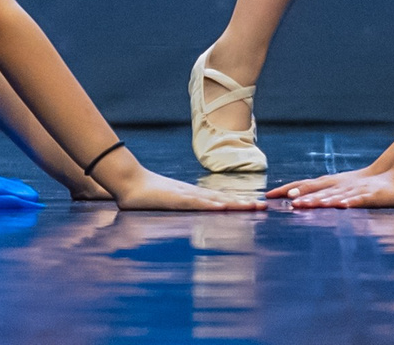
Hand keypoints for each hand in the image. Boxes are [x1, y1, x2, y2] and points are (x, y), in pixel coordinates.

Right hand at [105, 165, 267, 211]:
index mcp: (192, 196)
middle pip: (223, 198)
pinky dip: (212, 205)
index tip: (255, 207)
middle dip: (245, 203)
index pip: (220, 200)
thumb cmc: (144, 194)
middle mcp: (193, 193)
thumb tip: (187, 213)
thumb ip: (176, 208)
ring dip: (236, 203)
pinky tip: (224, 207)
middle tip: (265, 207)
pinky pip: (197, 203)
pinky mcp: (176, 199)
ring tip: (254, 207)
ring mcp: (185, 195)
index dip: (238, 202)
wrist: (129, 181)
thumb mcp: (165, 204)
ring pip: (216, 199)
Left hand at [269, 164, 393, 209]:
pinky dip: (351, 202)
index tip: (268, 195)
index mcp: (333, 182)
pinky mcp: (373, 197)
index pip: (306, 184)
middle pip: (318, 189)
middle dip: (302, 195)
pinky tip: (342, 206)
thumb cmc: (368, 186)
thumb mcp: (344, 190)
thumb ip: (325, 196)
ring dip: (319, 200)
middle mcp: (341, 184)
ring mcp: (356, 190)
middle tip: (287, 202)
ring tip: (305, 205)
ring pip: (335, 195)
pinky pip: (360, 200)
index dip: (288, 188)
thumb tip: (298, 203)